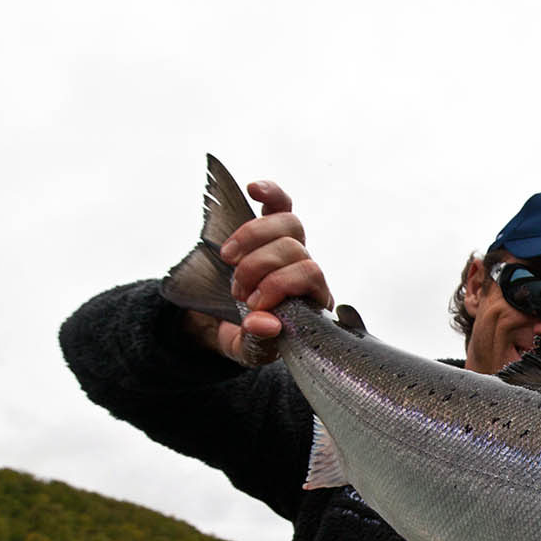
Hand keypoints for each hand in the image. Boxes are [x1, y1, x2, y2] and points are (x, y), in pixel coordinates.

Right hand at [191, 179, 333, 364]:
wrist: (228, 325)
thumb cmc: (249, 338)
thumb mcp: (249, 350)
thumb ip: (258, 342)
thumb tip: (267, 323)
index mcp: (312, 301)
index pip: (309, 275)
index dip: (277, 285)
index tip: (251, 306)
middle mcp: (306, 270)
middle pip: (293, 247)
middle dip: (257, 267)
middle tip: (237, 291)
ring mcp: (290, 247)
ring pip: (287, 222)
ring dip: (251, 237)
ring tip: (229, 259)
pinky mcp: (270, 230)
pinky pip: (279, 203)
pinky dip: (268, 192)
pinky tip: (252, 189)